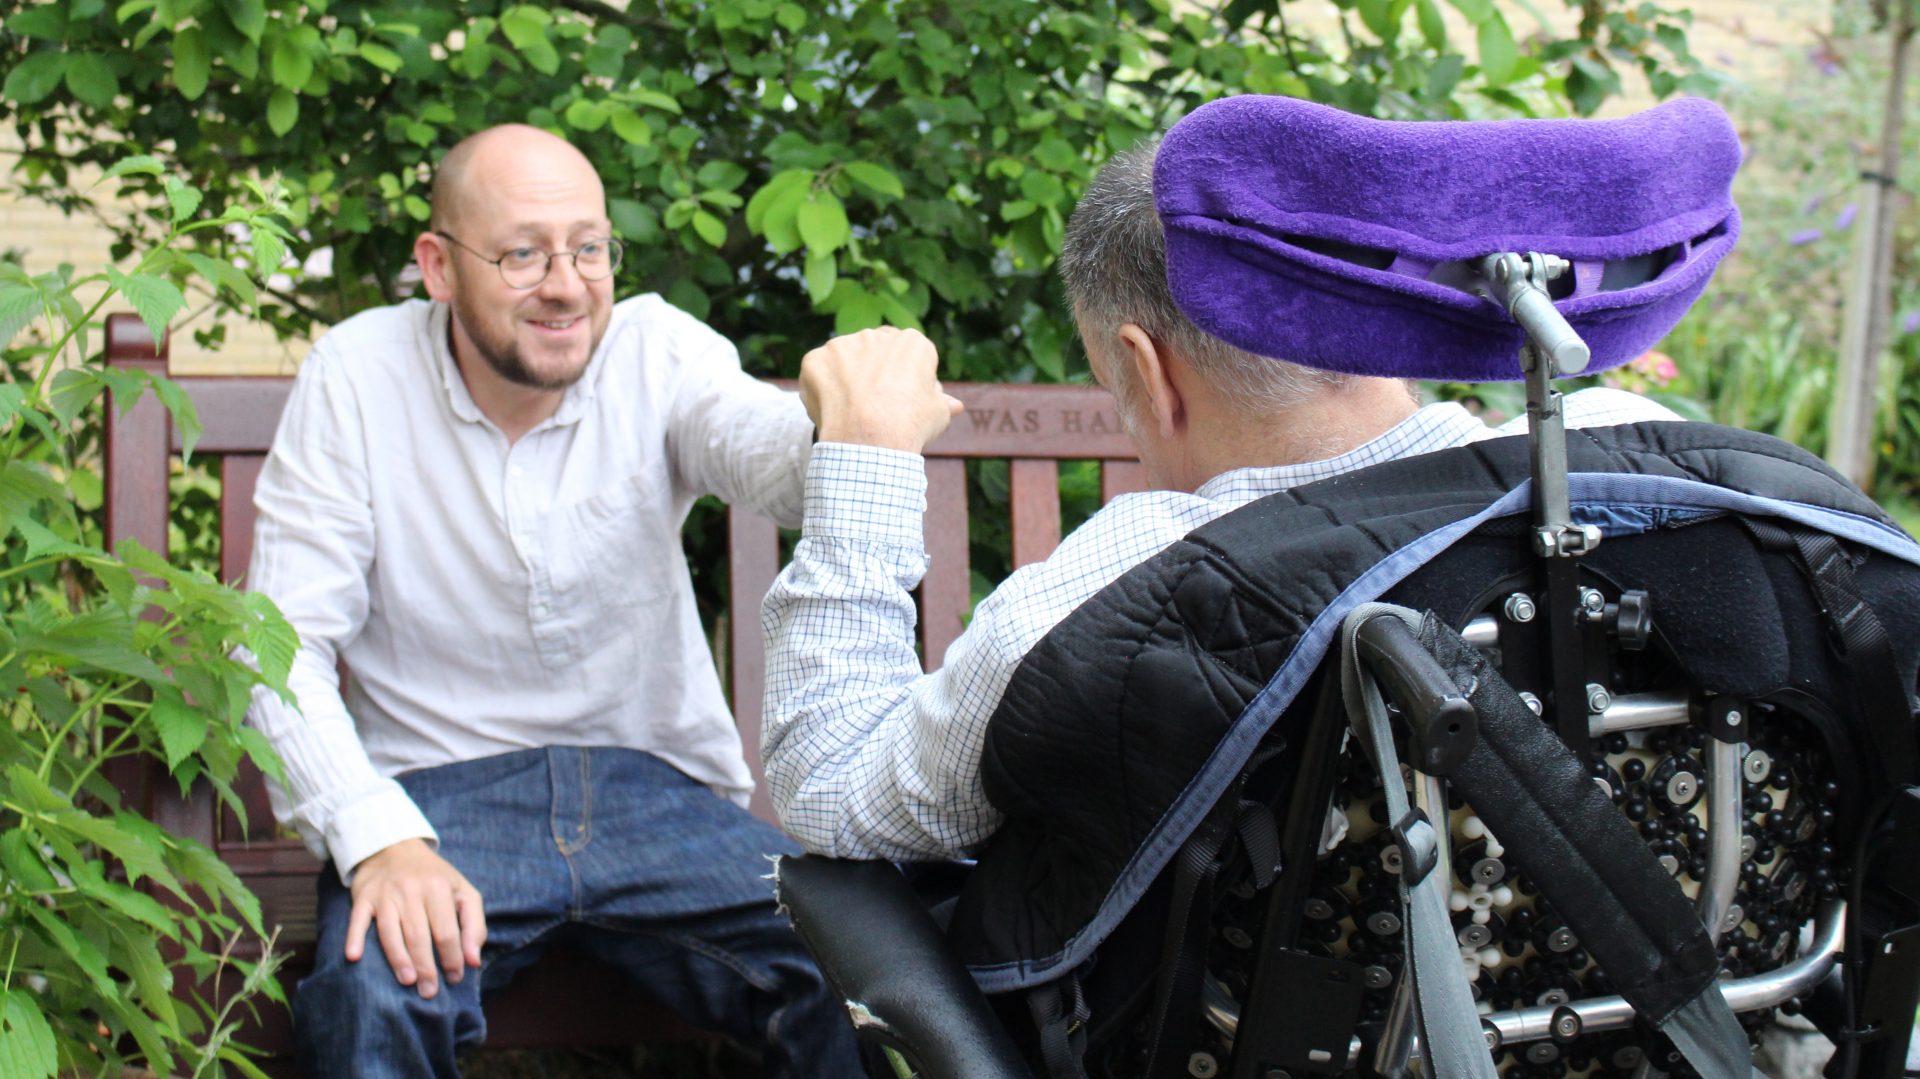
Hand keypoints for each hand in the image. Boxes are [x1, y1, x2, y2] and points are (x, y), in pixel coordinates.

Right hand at [345, 838, 485, 999]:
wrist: (395, 847)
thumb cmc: (435, 877)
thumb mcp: (463, 892)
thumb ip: (474, 925)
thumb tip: (474, 961)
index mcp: (439, 889)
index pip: (447, 931)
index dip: (452, 958)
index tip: (454, 978)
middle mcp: (411, 891)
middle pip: (419, 935)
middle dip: (426, 967)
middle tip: (429, 991)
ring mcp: (385, 895)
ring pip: (390, 932)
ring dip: (398, 958)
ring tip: (407, 981)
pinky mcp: (363, 898)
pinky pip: (357, 920)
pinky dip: (354, 938)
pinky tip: (354, 957)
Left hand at [799, 327, 963, 452]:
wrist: (871, 441)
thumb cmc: (910, 427)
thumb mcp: (937, 415)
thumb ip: (941, 402)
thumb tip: (954, 405)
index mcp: (912, 343)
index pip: (907, 356)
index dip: (904, 381)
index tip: (901, 403)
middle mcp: (876, 335)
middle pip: (873, 353)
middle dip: (873, 375)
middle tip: (873, 408)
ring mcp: (843, 345)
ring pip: (843, 362)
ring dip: (846, 380)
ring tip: (851, 413)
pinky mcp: (815, 359)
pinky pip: (818, 374)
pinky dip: (821, 390)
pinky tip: (832, 412)